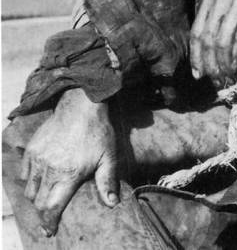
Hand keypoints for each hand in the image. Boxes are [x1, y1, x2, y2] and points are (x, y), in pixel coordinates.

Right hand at [21, 88, 117, 235]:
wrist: (82, 105)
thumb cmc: (98, 131)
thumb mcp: (108, 156)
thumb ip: (107, 181)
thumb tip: (112, 203)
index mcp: (68, 175)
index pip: (51, 208)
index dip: (49, 223)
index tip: (50, 230)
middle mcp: (49, 169)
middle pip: (38, 202)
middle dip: (43, 212)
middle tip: (50, 215)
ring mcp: (38, 159)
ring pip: (29, 189)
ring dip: (36, 196)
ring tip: (46, 197)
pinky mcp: (32, 149)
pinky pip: (24, 172)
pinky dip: (29, 179)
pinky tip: (40, 178)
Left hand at [190, 0, 236, 83]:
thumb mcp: (230, 4)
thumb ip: (217, 22)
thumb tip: (204, 57)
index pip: (196, 32)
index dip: (196, 56)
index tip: (198, 74)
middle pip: (208, 39)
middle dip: (210, 64)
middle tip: (216, 80)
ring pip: (223, 41)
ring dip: (224, 64)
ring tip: (227, 77)